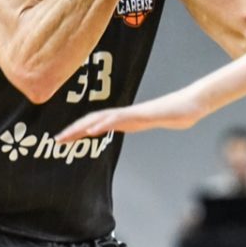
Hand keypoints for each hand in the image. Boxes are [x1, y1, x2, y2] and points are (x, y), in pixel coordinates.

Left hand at [56, 88, 206, 142]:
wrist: (189, 106)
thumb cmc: (171, 113)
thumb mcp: (147, 122)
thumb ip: (135, 123)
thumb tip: (126, 125)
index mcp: (123, 117)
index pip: (95, 122)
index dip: (77, 130)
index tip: (62, 139)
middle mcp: (124, 113)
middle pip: (93, 119)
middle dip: (73, 130)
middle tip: (55, 140)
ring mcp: (132, 113)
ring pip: (102, 118)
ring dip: (83, 127)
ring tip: (67, 136)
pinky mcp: (141, 114)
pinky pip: (120, 119)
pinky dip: (104, 124)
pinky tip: (92, 130)